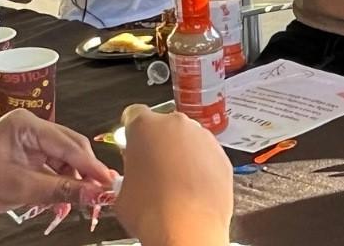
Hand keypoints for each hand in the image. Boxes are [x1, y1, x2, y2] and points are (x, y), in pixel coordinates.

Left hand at [0, 109, 114, 220]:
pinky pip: (50, 171)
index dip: (92, 167)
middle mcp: (29, 129)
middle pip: (70, 150)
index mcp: (26, 124)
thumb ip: (62, 190)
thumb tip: (97, 193)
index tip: (110, 185)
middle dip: (83, 175)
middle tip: (99, 197)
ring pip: (62, 163)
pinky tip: (61, 203)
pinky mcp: (22, 159)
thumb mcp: (20, 188)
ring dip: (70, 184)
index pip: (70, 144)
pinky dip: (57, 187)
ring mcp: (26, 144)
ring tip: (77, 205)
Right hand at [114, 105, 232, 245]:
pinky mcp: (222, 156)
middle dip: (159, 143)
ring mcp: (202, 138)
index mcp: (145, 126)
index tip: (133, 144)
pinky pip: (207, 156)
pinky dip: (201, 167)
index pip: (134, 114)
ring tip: (175, 183)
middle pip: (164, 126)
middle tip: (153, 169)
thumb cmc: (152, 211)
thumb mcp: (122, 189)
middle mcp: (176, 125)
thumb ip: (129, 169)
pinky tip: (192, 188)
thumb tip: (133, 175)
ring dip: (182, 154)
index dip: (132, 131)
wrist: (187, 229)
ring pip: (188, 140)